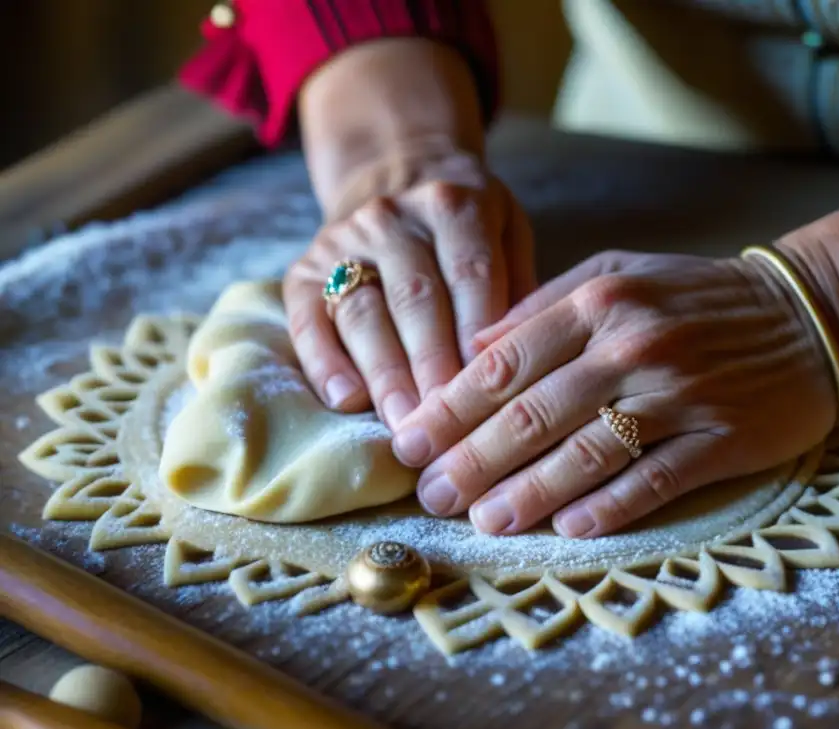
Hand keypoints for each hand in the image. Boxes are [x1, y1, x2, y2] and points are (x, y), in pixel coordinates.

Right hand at [283, 158, 533, 427]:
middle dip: (432, 366)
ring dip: (386, 375)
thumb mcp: (507, 233)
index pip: (469, 273)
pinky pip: (308, 321)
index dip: (477, 333)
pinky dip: (325, 364)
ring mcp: (342, 243)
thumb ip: (519, 286)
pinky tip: (347, 402)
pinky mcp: (303, 272)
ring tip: (406, 427)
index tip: (488, 389)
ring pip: (363, 313)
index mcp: (453, 207)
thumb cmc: (466, 229)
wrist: (393, 180)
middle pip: (414, 299)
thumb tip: (523, 355)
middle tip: (449, 423)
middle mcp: (393, 218)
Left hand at [389, 250, 838, 537]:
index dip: (448, 408)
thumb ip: (544, 306)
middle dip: (470, 460)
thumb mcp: (619, 273)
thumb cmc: (701, 297)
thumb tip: (474, 349)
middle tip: (430, 495)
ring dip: (527, 494)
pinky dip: (608, 507)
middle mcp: (631, 346)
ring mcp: (677, 394)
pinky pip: (652, 480)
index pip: (503, 362)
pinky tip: (569, 530)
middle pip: (531, 414)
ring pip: (584, 454)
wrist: (811, 315)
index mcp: (598, 300)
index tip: (408, 443)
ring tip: (483, 522)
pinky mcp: (720, 438)